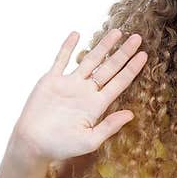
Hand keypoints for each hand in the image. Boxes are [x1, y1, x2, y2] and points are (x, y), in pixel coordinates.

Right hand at [13, 28, 147, 161]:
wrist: (32, 143)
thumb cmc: (60, 146)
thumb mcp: (90, 140)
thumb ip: (109, 126)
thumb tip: (131, 114)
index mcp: (96, 105)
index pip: (119, 82)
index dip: (132, 69)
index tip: (144, 55)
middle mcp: (86, 92)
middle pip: (109, 68)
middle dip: (123, 53)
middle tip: (138, 37)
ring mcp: (69, 84)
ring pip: (90, 60)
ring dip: (103, 46)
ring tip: (117, 32)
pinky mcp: (51, 81)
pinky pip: (61, 59)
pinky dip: (68, 47)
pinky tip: (77, 34)